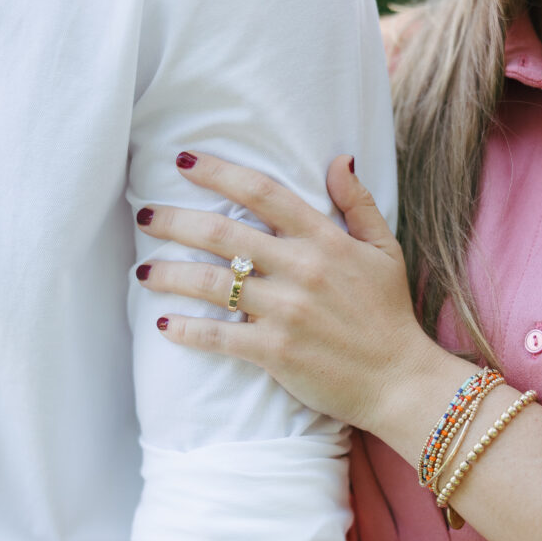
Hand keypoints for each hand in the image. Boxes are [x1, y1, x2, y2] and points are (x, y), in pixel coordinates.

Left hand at [136, 152, 431, 433]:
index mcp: (325, 240)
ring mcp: (286, 312)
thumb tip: (338, 159)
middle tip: (144, 215)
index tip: (183, 161)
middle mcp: (301, 270)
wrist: (399, 381)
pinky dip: (187, 330)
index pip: (263, 193)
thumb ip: (358, 204)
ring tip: (141, 271)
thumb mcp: (385, 250)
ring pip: (212, 284)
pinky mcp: (275, 351)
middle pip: (223, 234)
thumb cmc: (390, 315)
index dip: (218, 172)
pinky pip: (219, 336)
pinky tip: (163, 324)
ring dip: (169, 274)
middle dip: (175, 220)